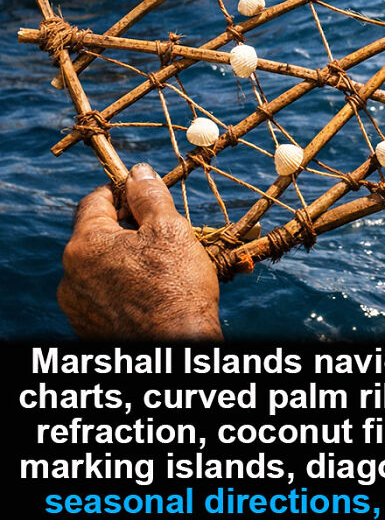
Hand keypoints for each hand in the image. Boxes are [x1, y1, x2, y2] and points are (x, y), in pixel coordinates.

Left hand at [58, 163, 222, 339]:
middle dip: (129, 230)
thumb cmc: (177, 288)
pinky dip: (124, 288)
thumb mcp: (170, 229)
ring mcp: (78, 306)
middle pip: (99, 235)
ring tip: (163, 270)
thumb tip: (138, 172)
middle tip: (164, 237)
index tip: (146, 198)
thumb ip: (149, 195)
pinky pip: (104, 295)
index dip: (123, 193)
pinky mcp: (89, 328)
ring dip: (127, 260)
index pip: (96, 200)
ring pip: (103, 266)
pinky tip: (152, 294)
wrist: (177, 347)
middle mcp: (71, 276)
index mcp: (85, 245)